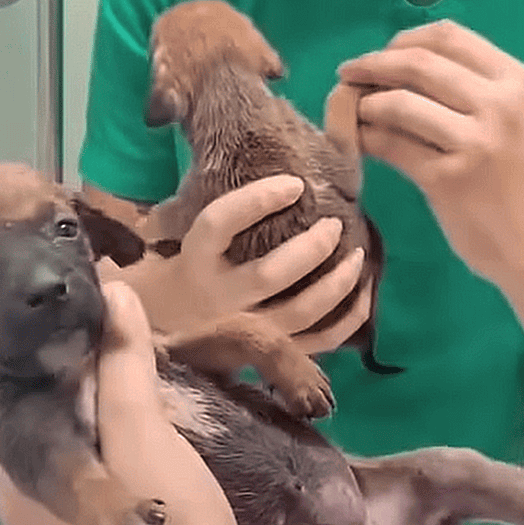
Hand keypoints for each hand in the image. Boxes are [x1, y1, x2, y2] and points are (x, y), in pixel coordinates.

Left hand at [0, 279, 285, 524]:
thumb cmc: (168, 519)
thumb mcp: (143, 432)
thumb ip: (122, 363)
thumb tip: (112, 290)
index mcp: (18, 502)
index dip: (14, 382)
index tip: (55, 353)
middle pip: (23, 458)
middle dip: (53, 416)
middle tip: (98, 376)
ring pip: (55, 491)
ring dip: (80, 455)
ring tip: (121, 418)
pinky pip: (81, 521)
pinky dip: (99, 491)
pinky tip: (137, 473)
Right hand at [122, 175, 370, 352]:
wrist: (161, 327)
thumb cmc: (184, 268)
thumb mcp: (183, 235)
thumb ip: (223, 211)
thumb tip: (276, 171)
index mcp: (193, 261)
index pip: (219, 224)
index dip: (257, 200)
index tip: (294, 184)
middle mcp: (218, 300)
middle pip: (268, 275)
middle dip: (310, 248)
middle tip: (334, 224)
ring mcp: (244, 332)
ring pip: (298, 314)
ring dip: (335, 284)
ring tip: (357, 255)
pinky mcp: (268, 353)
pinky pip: (316, 343)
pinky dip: (346, 320)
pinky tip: (363, 293)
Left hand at [338, 20, 523, 285]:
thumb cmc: (505, 178)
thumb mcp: (501, 120)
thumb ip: (461, 87)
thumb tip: (387, 63)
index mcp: (513, 79)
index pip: (447, 36)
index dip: (401, 41)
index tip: (375, 57)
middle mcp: (498, 104)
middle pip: (419, 64)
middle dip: (372, 66)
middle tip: (345, 76)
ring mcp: (474, 142)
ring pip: (400, 104)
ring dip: (364, 103)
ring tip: (348, 111)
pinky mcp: (447, 179)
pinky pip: (392, 146)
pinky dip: (366, 138)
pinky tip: (356, 142)